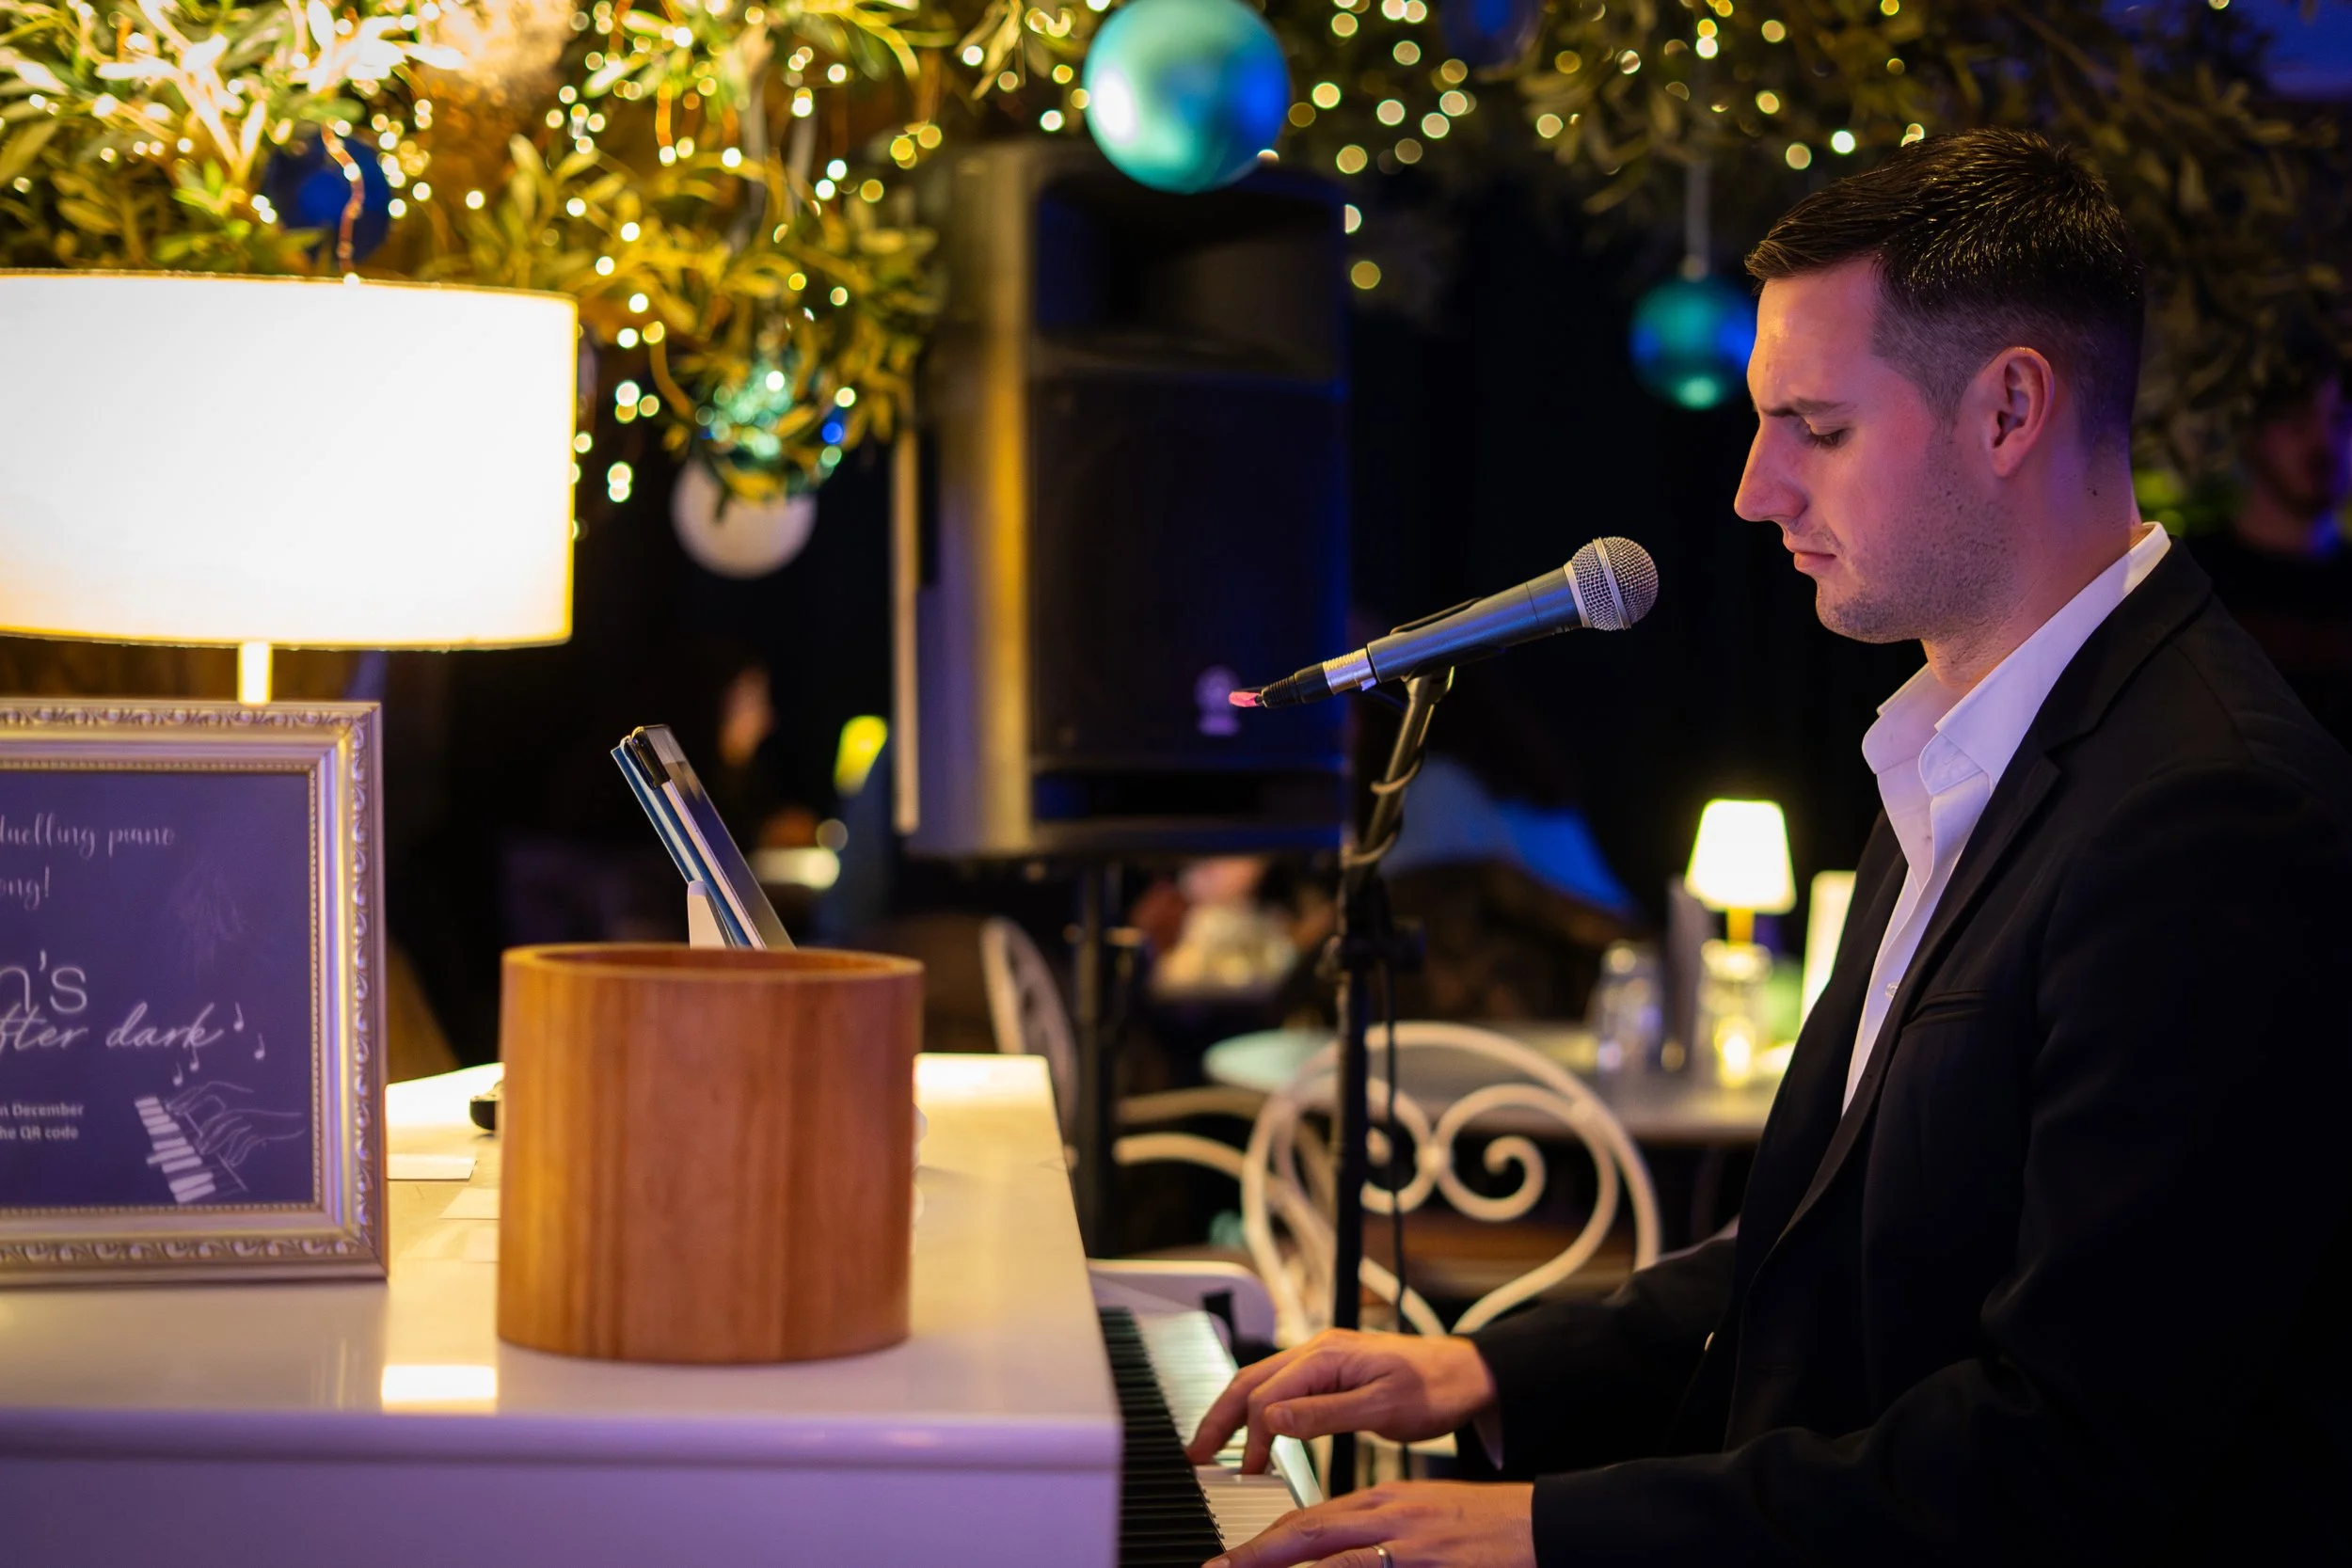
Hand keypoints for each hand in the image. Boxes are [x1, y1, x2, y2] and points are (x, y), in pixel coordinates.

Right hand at [1186, 1329, 1498, 1474]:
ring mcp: (1325, 1360)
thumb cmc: (1436, 1388)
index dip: (1253, 1436)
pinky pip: (1285, 1389)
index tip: (1245, 1472)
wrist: (1470, 1374)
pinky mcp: (1333, 1372)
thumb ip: (1325, 1415)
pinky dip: (1262, 1412)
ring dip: (1237, 1416)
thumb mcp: (1382, 1408)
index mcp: (1327, 1355)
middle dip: (1220, 1418)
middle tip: (1196, 1455)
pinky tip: (1258, 1435)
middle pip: (1251, 1382)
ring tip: (1216, 1449)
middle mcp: (1319, 1351)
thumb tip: (1274, 1421)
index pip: (1268, 1395)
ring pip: (1263, 1384)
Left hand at [1206, 1480, 1534, 1567]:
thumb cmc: (1484, 1526)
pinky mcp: (1428, 1562)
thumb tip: (1337, 1556)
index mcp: (1381, 1500)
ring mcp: (1408, 1541)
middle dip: (1254, 1553)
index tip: (1232, 1559)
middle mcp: (1387, 1514)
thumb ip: (1375, 1532)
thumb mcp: (1421, 1518)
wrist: (1541, 1524)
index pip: (1309, 1517)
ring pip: (1331, 1556)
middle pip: (1306, 1529)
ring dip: (1282, 1565)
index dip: (1265, 1541)